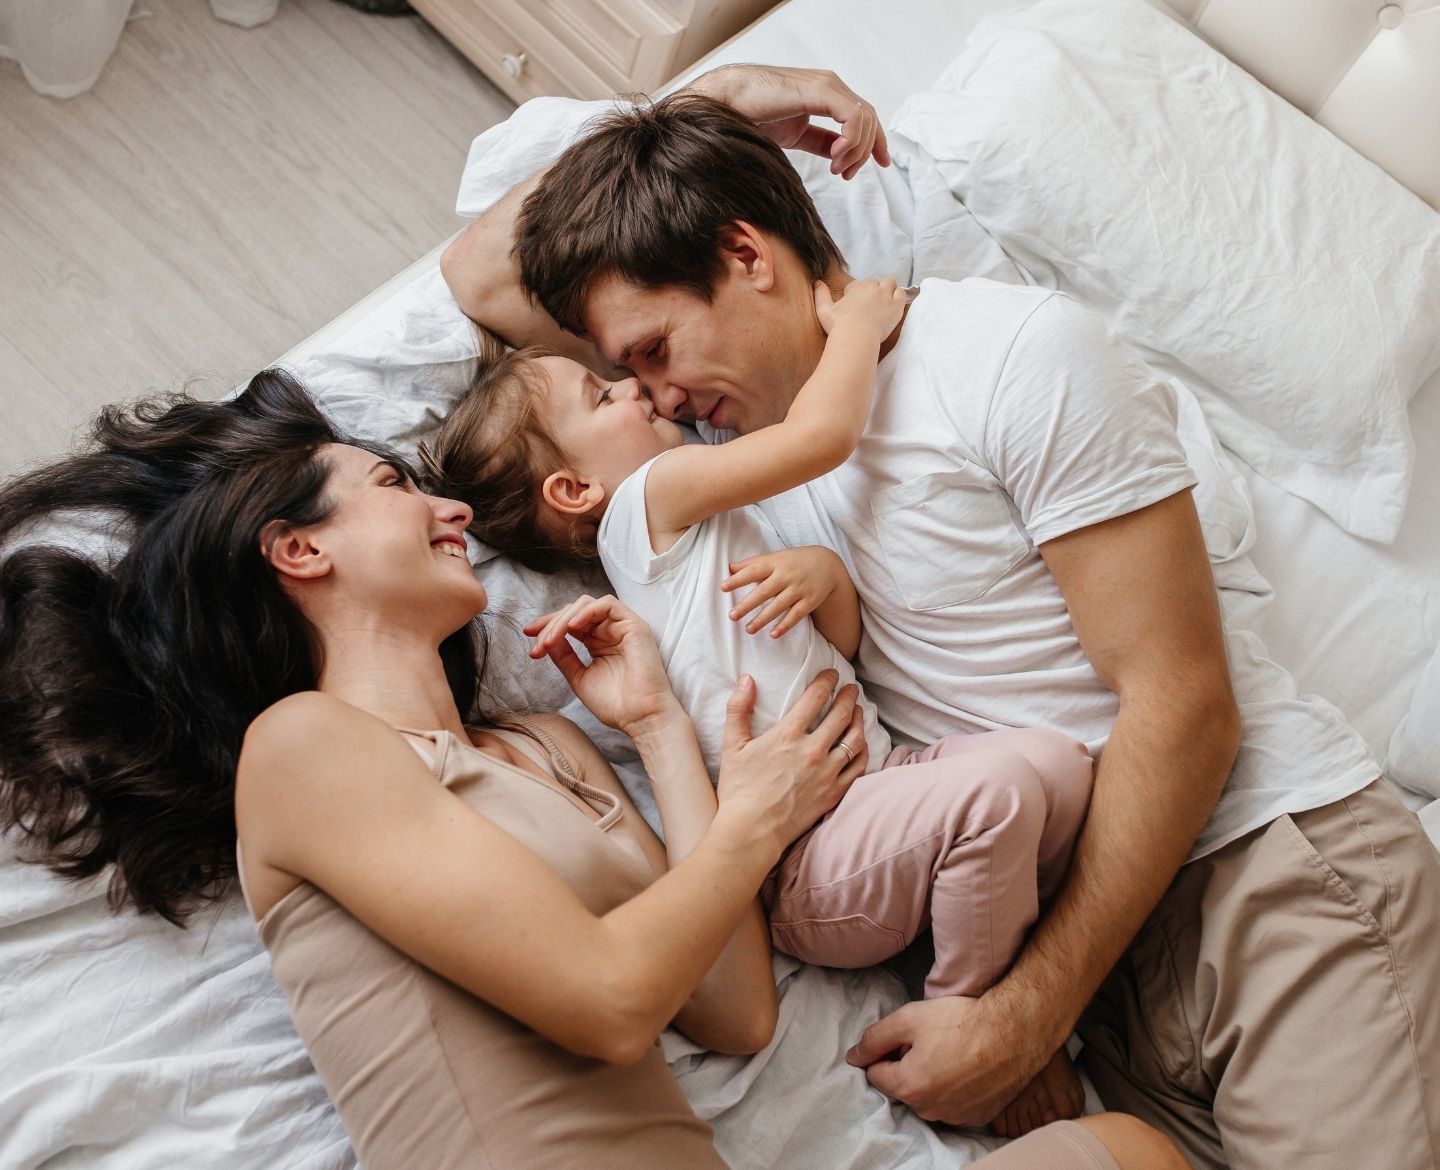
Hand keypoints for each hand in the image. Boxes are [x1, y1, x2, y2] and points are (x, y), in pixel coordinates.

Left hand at [523, 594, 677, 736]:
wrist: (639, 717)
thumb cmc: (615, 704)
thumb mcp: (579, 677)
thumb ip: (564, 656)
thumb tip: (545, 639)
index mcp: (598, 642)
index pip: (570, 623)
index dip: (547, 625)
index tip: (528, 635)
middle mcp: (609, 631)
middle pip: (574, 611)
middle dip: (551, 624)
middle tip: (537, 644)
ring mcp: (622, 626)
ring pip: (587, 604)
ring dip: (564, 618)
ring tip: (551, 639)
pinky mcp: (634, 625)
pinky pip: (608, 604)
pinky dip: (587, 611)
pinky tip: (572, 626)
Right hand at [684, 64, 888, 179]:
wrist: (727, 103)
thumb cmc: (752, 116)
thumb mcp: (796, 136)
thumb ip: (820, 142)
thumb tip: (839, 157)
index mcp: (825, 95)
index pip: (863, 117)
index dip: (876, 141)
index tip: (881, 164)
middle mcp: (830, 87)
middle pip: (870, 119)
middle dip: (867, 151)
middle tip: (846, 175)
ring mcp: (826, 86)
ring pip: (865, 119)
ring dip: (857, 150)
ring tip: (837, 168)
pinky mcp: (819, 91)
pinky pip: (853, 117)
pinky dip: (851, 141)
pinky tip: (835, 157)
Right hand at [715, 669, 867, 851]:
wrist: (752, 832)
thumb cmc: (739, 789)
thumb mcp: (732, 745)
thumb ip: (738, 709)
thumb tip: (746, 679)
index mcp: (788, 735)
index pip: (816, 697)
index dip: (827, 681)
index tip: (832, 674)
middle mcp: (813, 750)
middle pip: (842, 714)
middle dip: (849, 696)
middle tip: (852, 688)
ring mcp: (827, 773)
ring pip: (854, 739)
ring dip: (859, 721)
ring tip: (859, 712)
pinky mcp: (834, 793)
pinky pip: (858, 767)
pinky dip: (863, 751)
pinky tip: (861, 744)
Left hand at [721, 547, 843, 637]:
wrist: (829, 564)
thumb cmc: (794, 561)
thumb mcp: (776, 557)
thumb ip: (753, 563)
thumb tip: (729, 568)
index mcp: (775, 563)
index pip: (754, 571)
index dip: (738, 579)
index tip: (723, 588)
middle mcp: (787, 575)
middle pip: (764, 591)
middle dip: (747, 604)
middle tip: (732, 616)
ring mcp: (799, 588)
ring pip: (779, 606)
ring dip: (763, 619)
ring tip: (748, 629)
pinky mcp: (810, 600)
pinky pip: (796, 615)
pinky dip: (785, 625)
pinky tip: (773, 635)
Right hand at [814, 277, 906, 343]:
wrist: (856, 337)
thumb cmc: (839, 326)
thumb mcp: (824, 310)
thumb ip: (820, 294)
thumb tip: (817, 281)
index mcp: (856, 288)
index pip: (857, 284)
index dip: (855, 292)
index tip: (854, 303)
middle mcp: (872, 288)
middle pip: (874, 282)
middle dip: (872, 290)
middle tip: (870, 303)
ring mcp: (885, 296)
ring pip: (890, 283)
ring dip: (888, 289)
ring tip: (884, 301)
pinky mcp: (896, 307)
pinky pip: (902, 293)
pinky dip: (899, 296)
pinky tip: (894, 304)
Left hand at [844, 994, 1052, 1125]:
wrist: (1014, 1032)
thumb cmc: (961, 1022)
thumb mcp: (909, 1018)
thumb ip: (875, 1038)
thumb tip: (854, 1056)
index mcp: (908, 1087)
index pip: (875, 1075)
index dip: (884, 1053)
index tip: (902, 1038)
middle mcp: (929, 1110)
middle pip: (903, 1088)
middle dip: (908, 1067)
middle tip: (930, 1041)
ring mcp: (955, 1117)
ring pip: (929, 1097)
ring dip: (932, 1080)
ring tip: (952, 1052)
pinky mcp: (978, 1117)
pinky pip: (954, 1105)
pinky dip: (955, 1090)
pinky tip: (968, 1067)